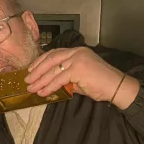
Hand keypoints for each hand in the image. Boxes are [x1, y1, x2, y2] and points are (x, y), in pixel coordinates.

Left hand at [25, 47, 140, 109]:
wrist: (116, 87)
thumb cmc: (99, 83)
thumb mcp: (79, 77)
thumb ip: (66, 77)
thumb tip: (49, 82)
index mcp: (76, 51)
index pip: (54, 54)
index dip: (40, 62)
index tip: (31, 70)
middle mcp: (76, 52)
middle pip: (50, 60)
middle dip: (36, 71)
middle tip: (27, 80)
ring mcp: (77, 59)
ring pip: (52, 70)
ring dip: (40, 80)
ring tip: (31, 88)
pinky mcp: (78, 69)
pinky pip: (59, 79)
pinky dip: (49, 86)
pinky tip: (43, 92)